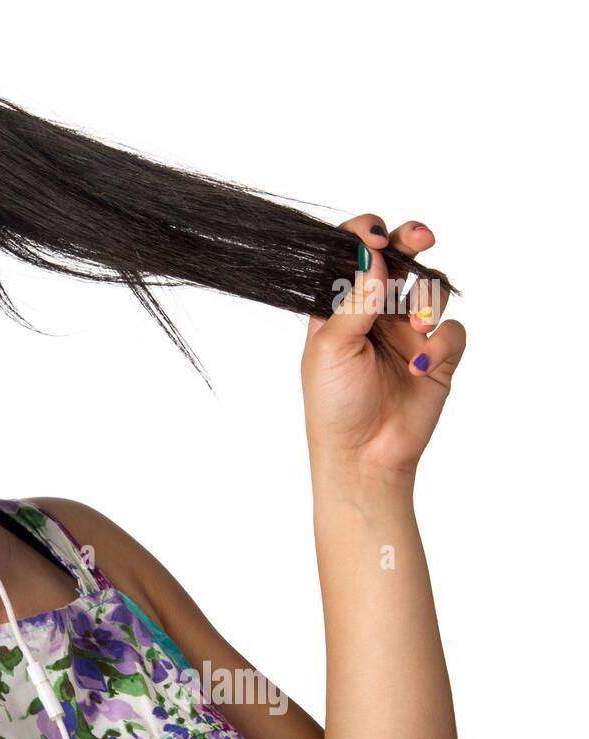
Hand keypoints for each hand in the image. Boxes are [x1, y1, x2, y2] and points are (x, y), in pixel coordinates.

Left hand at [301, 213, 466, 484]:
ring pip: (432, 288)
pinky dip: (440, 344)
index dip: (364, 237)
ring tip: (415, 327)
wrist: (363, 455)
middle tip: (421, 237)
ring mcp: (408, 331)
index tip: (375, 238)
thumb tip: (372, 255)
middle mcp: (374, 312)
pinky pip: (453, 331)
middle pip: (399, 258)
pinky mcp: (438, 355)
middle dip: (411, 240)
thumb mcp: (332, 348)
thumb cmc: (334, 404)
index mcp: (338, 306)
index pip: (352, 255)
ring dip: (428, 300)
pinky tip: (420, 366)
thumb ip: (354, 300)